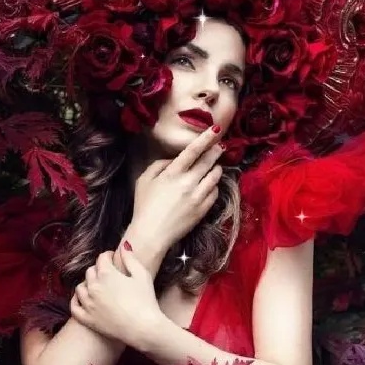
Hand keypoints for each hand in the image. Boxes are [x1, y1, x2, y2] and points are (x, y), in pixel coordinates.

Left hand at [70, 246, 161, 350]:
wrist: (143, 328)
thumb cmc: (146, 300)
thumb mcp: (142, 275)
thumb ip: (131, 258)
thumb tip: (124, 245)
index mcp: (106, 274)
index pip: (102, 258)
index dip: (108, 256)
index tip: (112, 258)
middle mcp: (93, 287)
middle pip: (90, 271)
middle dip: (98, 269)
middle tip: (108, 273)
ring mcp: (88, 303)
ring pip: (80, 287)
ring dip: (87, 284)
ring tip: (96, 286)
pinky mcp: (87, 319)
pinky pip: (74, 306)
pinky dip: (76, 301)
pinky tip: (82, 299)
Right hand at [128, 126, 224, 252]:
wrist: (151, 234)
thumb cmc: (144, 206)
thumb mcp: (145, 179)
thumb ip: (160, 164)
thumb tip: (175, 159)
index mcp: (172, 173)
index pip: (193, 150)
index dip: (206, 138)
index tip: (216, 130)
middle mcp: (188, 182)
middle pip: (209, 161)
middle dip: (216, 151)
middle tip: (220, 147)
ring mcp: (198, 196)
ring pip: (215, 175)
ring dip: (217, 168)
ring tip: (214, 166)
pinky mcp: (204, 209)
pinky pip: (215, 192)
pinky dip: (214, 186)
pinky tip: (209, 185)